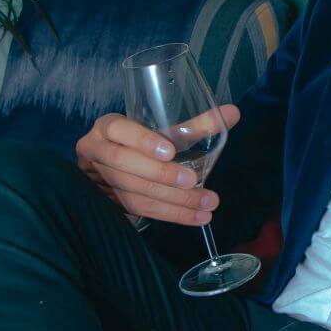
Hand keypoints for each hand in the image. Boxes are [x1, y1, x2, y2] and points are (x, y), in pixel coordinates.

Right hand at [75, 107, 238, 225]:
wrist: (110, 170)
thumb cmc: (142, 144)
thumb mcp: (163, 131)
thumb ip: (195, 125)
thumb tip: (232, 112)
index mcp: (107, 127)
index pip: (120, 130)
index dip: (143, 141)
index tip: (170, 151)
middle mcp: (97, 151)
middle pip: (126, 165)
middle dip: (163, 176)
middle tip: (193, 182)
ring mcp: (99, 180)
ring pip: (134, 192)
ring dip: (173, 201)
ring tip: (206, 205)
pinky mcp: (108, 204)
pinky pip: (140, 210)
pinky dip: (172, 214)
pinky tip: (196, 217)